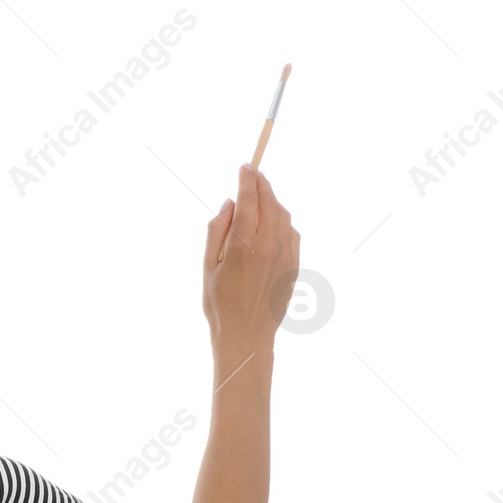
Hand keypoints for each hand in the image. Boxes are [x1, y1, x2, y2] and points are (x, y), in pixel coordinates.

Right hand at [202, 163, 300, 350]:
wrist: (246, 336)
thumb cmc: (219, 304)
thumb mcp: (207, 267)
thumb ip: (217, 231)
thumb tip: (229, 203)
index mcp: (243, 245)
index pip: (249, 199)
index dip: (247, 179)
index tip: (245, 166)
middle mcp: (269, 245)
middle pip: (270, 202)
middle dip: (262, 184)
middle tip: (254, 174)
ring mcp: (286, 255)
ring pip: (284, 215)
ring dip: (272, 202)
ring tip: (260, 199)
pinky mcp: (294, 264)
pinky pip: (291, 232)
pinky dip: (282, 222)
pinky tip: (271, 225)